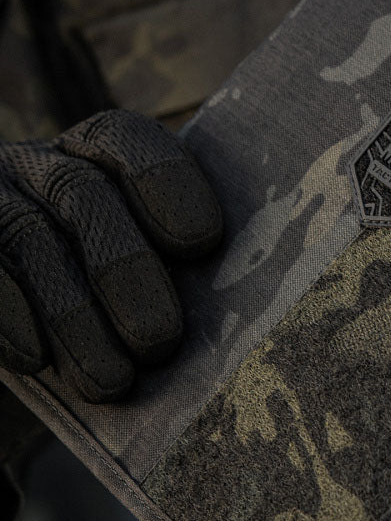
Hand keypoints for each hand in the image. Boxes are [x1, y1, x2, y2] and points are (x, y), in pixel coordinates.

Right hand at [0, 110, 221, 401]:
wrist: (28, 323)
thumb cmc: (120, 295)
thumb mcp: (154, 262)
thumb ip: (181, 260)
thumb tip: (238, 300)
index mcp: (97, 152)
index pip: (128, 140)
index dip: (166, 182)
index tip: (201, 242)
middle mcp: (38, 166)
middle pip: (82, 195)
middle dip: (125, 269)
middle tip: (161, 339)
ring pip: (27, 238)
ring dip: (73, 316)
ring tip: (114, 380)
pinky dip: (9, 318)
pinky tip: (36, 360)